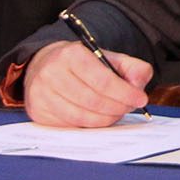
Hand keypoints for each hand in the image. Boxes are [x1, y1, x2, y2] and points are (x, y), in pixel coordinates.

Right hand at [23, 40, 152, 126]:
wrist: (44, 65)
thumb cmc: (81, 63)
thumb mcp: (107, 57)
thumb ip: (131, 67)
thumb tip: (138, 85)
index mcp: (71, 54)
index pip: (102, 80)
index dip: (124, 93)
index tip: (140, 99)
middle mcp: (52, 73)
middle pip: (93, 101)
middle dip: (117, 107)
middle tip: (129, 107)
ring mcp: (42, 94)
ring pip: (81, 117)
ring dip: (105, 119)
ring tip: (115, 112)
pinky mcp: (38, 112)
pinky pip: (70, 125)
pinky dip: (89, 125)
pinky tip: (97, 117)